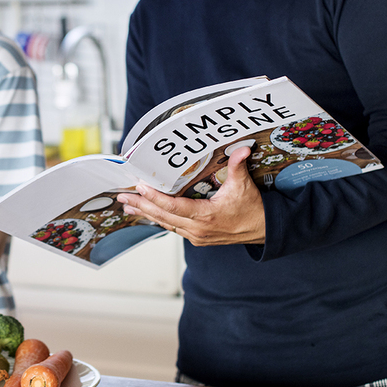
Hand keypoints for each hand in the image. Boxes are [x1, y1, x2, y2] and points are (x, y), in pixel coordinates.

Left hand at [116, 146, 265, 245]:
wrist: (263, 230)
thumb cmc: (252, 209)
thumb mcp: (244, 186)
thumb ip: (238, 166)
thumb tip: (240, 148)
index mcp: (207, 216)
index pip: (174, 207)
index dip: (155, 198)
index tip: (140, 187)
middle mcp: (198, 229)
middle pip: (163, 217)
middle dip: (141, 206)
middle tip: (122, 197)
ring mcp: (196, 236)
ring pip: (165, 224)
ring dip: (146, 213)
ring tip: (127, 205)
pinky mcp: (196, 237)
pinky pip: (172, 228)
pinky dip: (158, 219)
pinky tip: (147, 213)